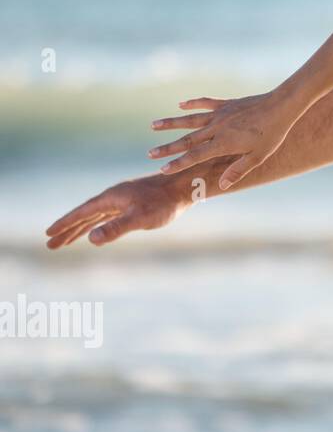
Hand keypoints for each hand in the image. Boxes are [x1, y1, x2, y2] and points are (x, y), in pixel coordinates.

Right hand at [44, 174, 192, 248]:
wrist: (185, 186)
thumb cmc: (164, 202)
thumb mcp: (140, 217)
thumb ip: (116, 228)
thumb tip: (91, 240)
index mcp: (111, 198)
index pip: (81, 213)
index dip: (65, 225)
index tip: (48, 235)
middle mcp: (113, 197)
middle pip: (85, 216)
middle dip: (68, 230)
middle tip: (51, 245)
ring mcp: (123, 200)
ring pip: (96, 217)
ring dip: (81, 228)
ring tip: (67, 241)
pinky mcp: (134, 203)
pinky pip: (108, 216)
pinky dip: (98, 224)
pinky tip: (96, 230)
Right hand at [147, 90, 305, 189]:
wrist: (282, 106)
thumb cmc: (272, 134)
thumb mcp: (258, 157)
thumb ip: (238, 170)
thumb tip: (221, 186)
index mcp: (223, 143)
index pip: (195, 156)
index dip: (178, 163)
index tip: (163, 169)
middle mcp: (217, 128)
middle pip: (187, 139)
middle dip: (167, 147)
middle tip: (149, 153)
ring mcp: (220, 114)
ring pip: (190, 120)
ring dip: (171, 123)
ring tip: (153, 125)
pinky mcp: (226, 104)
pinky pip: (206, 103)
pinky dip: (193, 103)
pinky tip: (181, 104)